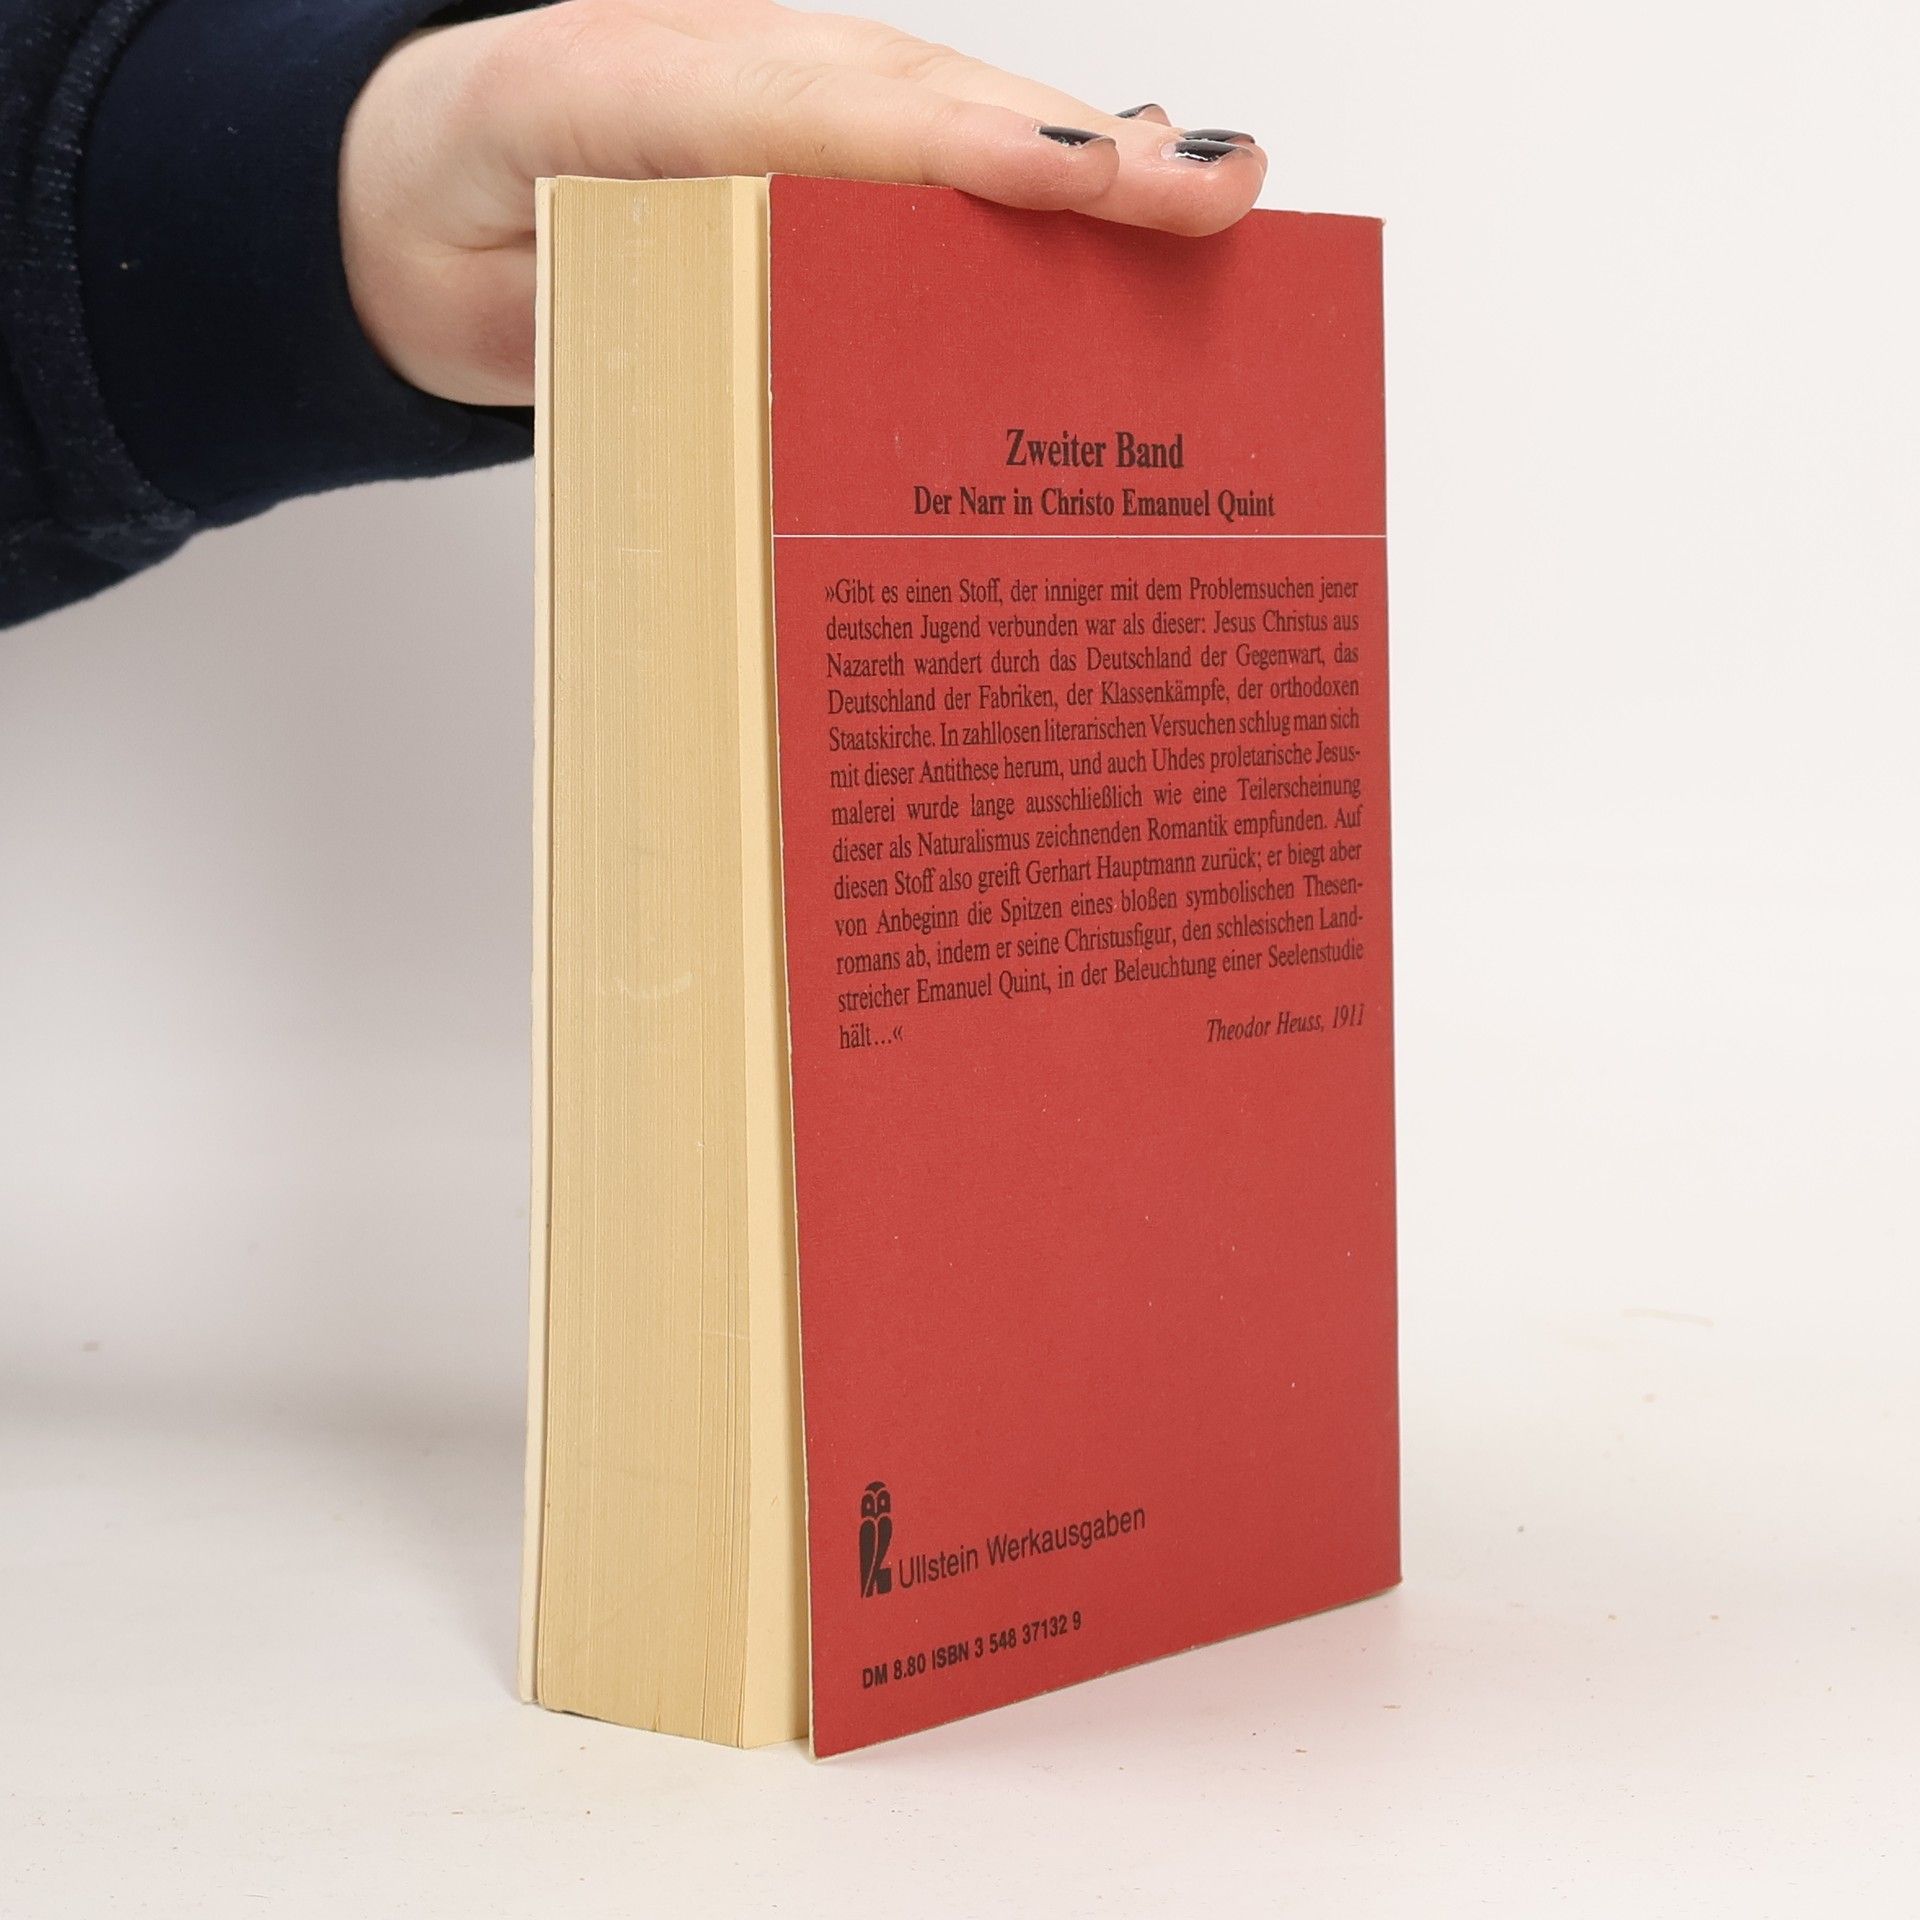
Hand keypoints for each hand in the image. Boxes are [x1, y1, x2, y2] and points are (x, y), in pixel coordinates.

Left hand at [339, 1, 1265, 405]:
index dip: (956, 142)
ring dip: (1080, 161)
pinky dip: (1025, 182)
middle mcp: (720, 71)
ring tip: (1203, 198)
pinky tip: (1117, 208)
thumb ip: (631, 295)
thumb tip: (791, 351)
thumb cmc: (463, 226)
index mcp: (621, 85)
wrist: (405, 202)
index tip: (1083, 176)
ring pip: (943, 115)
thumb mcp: (510, 271)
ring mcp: (772, 97)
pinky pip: (919, 150)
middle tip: (1206, 193)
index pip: (812, 108)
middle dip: (1072, 147)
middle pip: (920, 99)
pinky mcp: (803, 145)